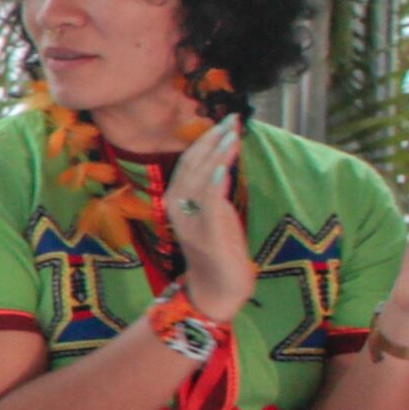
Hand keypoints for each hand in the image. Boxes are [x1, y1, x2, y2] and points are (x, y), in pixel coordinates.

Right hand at [165, 118, 256, 320]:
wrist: (216, 290)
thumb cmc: (218, 250)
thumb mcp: (215, 212)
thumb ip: (213, 189)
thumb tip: (223, 160)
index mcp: (176, 201)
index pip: (188, 162)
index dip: (204, 140)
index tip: (223, 121)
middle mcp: (177, 209)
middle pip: (191, 166)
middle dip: (212, 140)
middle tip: (231, 119)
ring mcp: (190, 223)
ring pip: (200, 180)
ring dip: (216, 155)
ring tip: (231, 135)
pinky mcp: (207, 236)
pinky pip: (208, 205)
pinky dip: (214, 184)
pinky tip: (223, 168)